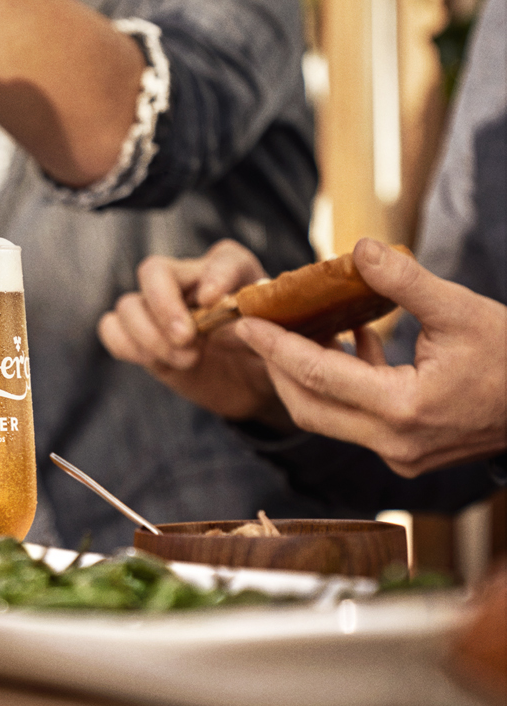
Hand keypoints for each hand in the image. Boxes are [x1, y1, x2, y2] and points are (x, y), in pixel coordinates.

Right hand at [98, 240, 287, 423]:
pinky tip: (158, 362)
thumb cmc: (263, 352)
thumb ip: (256, 326)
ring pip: (128, 304)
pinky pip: (112, 329)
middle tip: (186, 338)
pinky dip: (127, 345)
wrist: (249, 383)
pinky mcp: (141, 335)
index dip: (215, 276)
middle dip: (164, 306)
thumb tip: (225, 321)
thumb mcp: (276, 340)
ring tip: (187, 360)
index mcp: (231, 271)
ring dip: (150, 336)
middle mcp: (188, 280)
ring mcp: (159, 307)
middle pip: (153, 270)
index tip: (215, 300)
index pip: (222, 260)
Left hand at [235, 238, 506, 475]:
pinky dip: (344, 382)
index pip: (319, 376)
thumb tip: (358, 249)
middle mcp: (394, 443)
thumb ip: (405, 283)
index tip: (245, 321)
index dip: (276, 347)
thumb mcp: (461, 310)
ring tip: (306, 322)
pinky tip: (354, 338)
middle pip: (310, 406)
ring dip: (310, 372)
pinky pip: (356, 419)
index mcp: (403, 410)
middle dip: (279, 364)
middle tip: (261, 323)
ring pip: (329, 416)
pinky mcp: (408, 453)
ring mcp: (401, 455)